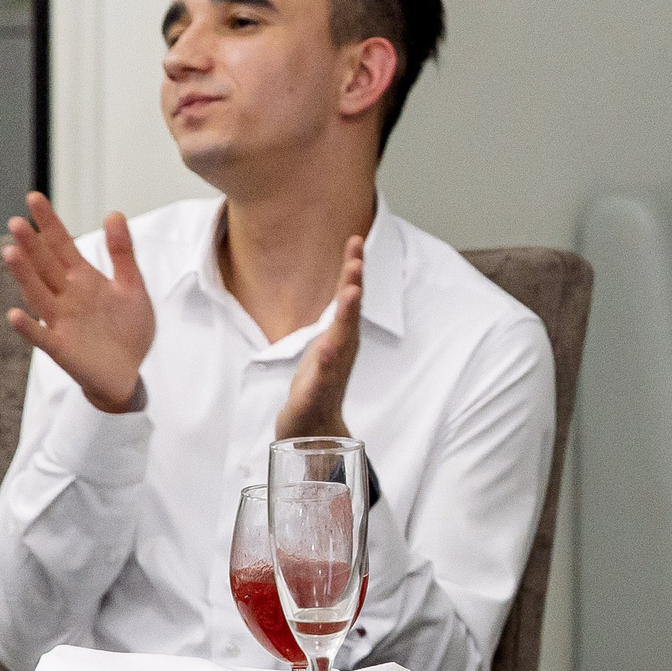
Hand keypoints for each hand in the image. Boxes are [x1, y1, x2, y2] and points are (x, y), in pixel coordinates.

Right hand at [4, 193, 153, 413]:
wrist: (130, 371)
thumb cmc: (127, 329)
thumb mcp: (131, 286)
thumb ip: (122, 253)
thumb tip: (114, 213)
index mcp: (83, 278)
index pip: (62, 245)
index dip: (49, 222)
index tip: (33, 198)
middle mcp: (66, 296)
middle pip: (46, 266)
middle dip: (32, 244)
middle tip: (16, 221)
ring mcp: (61, 320)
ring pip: (38, 294)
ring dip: (24, 276)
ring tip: (11, 253)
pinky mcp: (61, 347)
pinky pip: (41, 336)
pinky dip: (28, 327)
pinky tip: (14, 314)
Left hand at [276, 236, 363, 439]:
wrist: (314, 430)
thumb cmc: (319, 383)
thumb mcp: (328, 343)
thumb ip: (339, 316)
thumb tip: (350, 281)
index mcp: (341, 338)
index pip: (348, 298)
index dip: (353, 269)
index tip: (355, 240)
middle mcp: (342, 352)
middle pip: (349, 315)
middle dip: (353, 287)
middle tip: (357, 262)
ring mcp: (330, 374)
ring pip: (340, 342)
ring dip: (346, 317)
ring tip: (350, 293)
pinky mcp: (314, 396)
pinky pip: (322, 378)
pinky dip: (327, 362)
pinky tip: (328, 348)